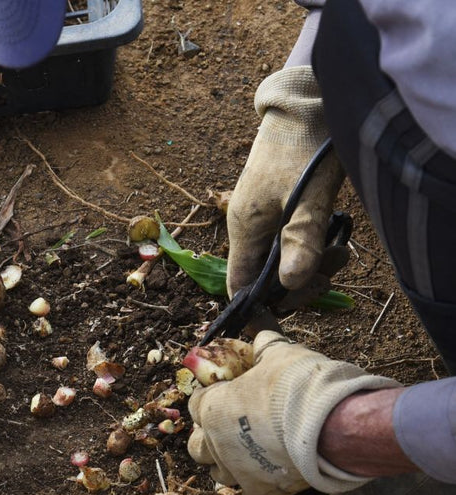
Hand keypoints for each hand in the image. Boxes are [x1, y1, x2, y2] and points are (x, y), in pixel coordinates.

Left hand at [187, 331, 400, 494]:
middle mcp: (216, 443)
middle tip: (227, 426)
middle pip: (196, 445)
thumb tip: (262, 338)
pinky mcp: (260, 489)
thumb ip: (264, 348)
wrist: (330, 425)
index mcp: (213, 409)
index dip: (209, 397)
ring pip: (217, 472)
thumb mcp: (279, 355)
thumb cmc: (298, 385)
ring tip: (245, 451)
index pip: (196, 404)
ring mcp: (237, 469)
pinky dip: (256, 479)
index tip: (224, 393)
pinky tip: (270, 468)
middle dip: (207, 435)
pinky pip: (249, 489)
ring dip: (226, 461)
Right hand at [226, 65, 345, 299]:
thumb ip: (301, 239)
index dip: (259, 305)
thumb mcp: (309, 195)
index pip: (238, 285)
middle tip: (331, 270)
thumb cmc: (305, 144)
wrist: (308, 99)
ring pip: (282, 262)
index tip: (292, 309)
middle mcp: (249, 228)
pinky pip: (292, 242)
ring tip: (341, 250)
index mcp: (244, 228)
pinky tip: (335, 236)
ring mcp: (264, 219)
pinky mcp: (280, 210)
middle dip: (299, 283)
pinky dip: (313, 247)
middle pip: (265, 278)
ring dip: (312, 265)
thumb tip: (292, 284)